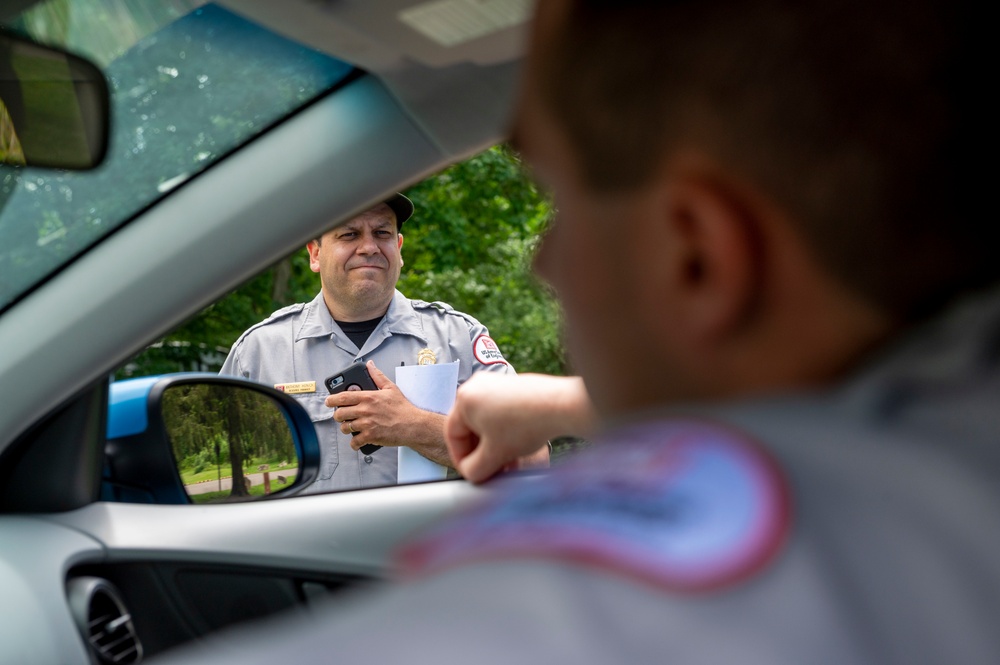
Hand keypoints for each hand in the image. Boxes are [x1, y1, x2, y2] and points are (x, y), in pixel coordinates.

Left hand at [325, 361, 451, 465]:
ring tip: (351, 427)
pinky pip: (355, 441)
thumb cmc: (403, 408)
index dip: (331, 399)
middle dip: (338, 415)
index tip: (328, 401)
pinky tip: (356, 441)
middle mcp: (365, 410)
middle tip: (341, 416)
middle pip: (340, 413)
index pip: (342, 397)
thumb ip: (377, 376)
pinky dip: (354, 443)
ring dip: (346, 428)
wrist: (413, 425)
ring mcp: (367, 424)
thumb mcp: (390, 388)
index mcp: (368, 397)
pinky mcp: (370, 436)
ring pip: (345, 427)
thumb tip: (370, 365)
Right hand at [445, 373, 594, 483]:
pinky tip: (518, 447)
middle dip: (481, 453)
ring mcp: (495, 383)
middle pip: (470, 428)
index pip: (452, 435)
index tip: (473, 473)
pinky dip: (505, 431)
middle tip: (492, 470)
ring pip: (487, 422)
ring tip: (509, 462)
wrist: (560, 405)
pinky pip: (500, 412)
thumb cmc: (524, 426)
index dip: (461, 459)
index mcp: (464, 399)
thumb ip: (474, 470)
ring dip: (494, 445)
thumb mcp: (493, 456)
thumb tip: (471, 473)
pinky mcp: (512, 385)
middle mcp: (476, 386)